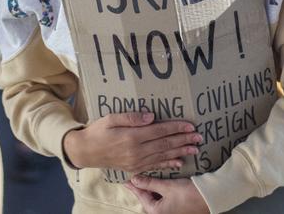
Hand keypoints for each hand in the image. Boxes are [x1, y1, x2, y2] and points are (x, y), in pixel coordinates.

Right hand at [62, 112, 201, 172]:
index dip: (176, 128)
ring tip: (194, 149)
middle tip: (199, 137)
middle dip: (183, 140)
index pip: (159, 131)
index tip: (190, 125)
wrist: (85, 152)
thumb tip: (151, 116)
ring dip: (180, 152)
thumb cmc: (97, 131)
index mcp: (132, 137)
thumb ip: (131, 117)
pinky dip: (168, 164)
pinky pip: (155, 166)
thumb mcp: (111, 118)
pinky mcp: (135, 168)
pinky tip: (179, 162)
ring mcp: (136, 162)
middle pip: (165, 144)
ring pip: (163, 156)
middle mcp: (137, 151)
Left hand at [125, 175, 209, 213]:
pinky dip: (161, 191)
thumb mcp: (167, 186)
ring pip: (156, 199)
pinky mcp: (177, 209)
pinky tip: (159, 183)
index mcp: (157, 213)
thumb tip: (134, 180)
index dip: (135, 187)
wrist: (210, 197)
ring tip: (146, 178)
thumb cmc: (188, 193)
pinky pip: (164, 199)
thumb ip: (149, 183)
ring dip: (152, 188)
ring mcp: (171, 213)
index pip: (142, 197)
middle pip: (148, 199)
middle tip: (136, 176)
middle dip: (144, 187)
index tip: (127, 180)